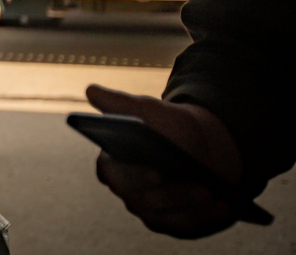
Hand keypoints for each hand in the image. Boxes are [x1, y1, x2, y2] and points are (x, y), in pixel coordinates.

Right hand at [85, 84, 243, 238]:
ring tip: (210, 192)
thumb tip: (90, 90)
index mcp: (111, 163)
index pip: (114, 173)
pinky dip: (205, 216)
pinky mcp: (171, 224)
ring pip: (166, 212)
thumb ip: (119, 103)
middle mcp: (125, 191)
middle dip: (169, 192)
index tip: (154, 171)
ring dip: (189, 203)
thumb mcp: (148, 111)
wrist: (201, 146)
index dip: (133, 175)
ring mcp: (148, 210)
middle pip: (143, 197)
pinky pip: (186, 225)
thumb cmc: (168, 127)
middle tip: (191, 184)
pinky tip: (224, 205)